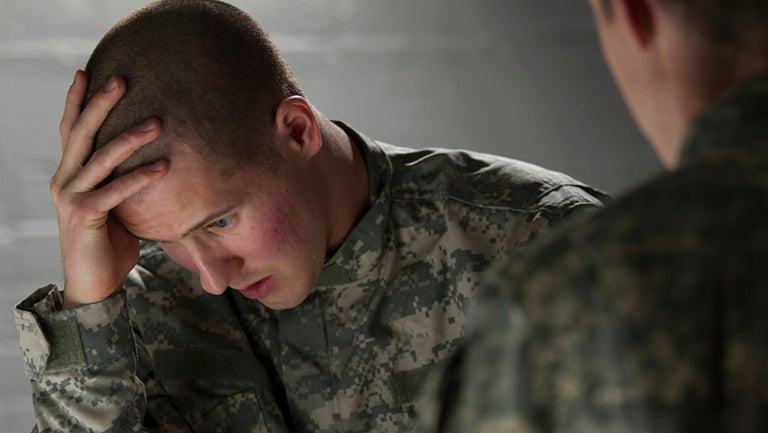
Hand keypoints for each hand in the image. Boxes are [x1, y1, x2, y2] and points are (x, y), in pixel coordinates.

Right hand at [51, 70, 168, 308]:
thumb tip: (160, 163)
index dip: (77, 101)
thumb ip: (125, 184)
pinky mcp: (84, 216)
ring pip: (100, 158)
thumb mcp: (117, 207)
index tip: (87, 73)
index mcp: (69, 174)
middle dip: (101, 104)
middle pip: (82, 133)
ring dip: (130, 138)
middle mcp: (64, 180)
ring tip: (158, 122)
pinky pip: (115, 190)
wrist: (93, 284)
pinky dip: (140, 177)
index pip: (71, 131)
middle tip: (122, 79)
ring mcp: (71, 197)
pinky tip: (164, 166)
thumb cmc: (110, 244)